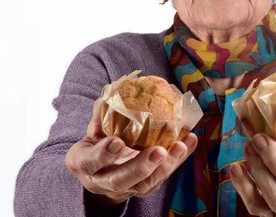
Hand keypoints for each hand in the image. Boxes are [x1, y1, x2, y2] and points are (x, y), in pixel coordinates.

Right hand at [65, 98, 197, 204]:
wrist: (101, 172)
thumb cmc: (97, 143)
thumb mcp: (92, 128)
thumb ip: (101, 112)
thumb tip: (115, 88)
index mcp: (85, 164)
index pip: (91, 162)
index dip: (104, 153)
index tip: (117, 141)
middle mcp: (104, 181)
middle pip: (121, 180)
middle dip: (141, 167)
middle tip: (159, 152)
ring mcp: (126, 187)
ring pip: (146, 184)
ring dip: (166, 166)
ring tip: (180, 147)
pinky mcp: (145, 186)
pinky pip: (163, 175)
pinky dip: (178, 160)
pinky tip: (190, 142)